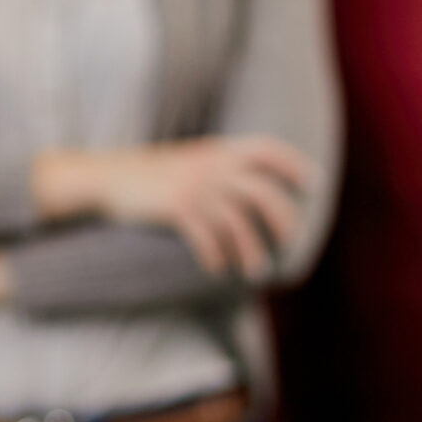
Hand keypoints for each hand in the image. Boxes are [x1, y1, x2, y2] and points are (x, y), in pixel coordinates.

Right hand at [37, 137, 312, 278]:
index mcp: (218, 150)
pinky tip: (217, 269)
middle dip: (282, 220)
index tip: (312, 181)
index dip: (293, 164)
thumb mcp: (190, 158)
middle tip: (287, 241)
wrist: (109, 177)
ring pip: (239, 224)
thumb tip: (252, 185)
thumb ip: (220, 164)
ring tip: (255, 272)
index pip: (267, 149)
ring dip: (252, 252)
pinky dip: (217, 258)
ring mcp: (195, 187)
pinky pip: (209, 239)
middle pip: (263, 193)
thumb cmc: (152, 173)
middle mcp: (212, 166)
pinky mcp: (178, 209)